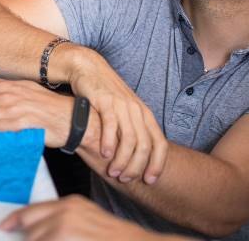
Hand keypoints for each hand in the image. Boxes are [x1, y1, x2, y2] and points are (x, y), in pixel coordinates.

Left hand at [0, 194, 170, 240]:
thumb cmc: (112, 236)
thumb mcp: (87, 216)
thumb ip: (62, 219)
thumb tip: (36, 230)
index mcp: (68, 205)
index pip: (30, 211)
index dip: (14, 220)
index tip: (4, 226)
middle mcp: (63, 216)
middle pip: (30, 232)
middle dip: (32, 240)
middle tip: (35, 239)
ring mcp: (64, 233)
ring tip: (69, 240)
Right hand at [69, 49, 167, 184]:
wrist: (88, 69)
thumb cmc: (105, 95)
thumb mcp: (124, 112)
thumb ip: (131, 131)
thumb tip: (136, 159)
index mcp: (145, 114)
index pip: (160, 144)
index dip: (157, 164)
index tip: (149, 180)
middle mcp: (137, 110)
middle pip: (145, 146)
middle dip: (137, 167)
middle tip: (126, 179)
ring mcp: (122, 105)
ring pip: (129, 139)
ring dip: (122, 160)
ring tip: (113, 172)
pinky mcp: (105, 100)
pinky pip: (111, 126)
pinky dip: (109, 143)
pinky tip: (104, 154)